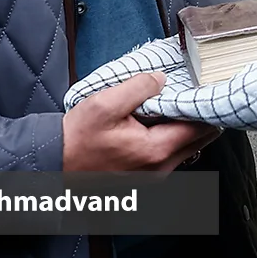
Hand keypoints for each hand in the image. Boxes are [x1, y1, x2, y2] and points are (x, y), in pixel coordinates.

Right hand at [62, 73, 219, 172]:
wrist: (53, 164)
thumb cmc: (76, 139)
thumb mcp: (105, 104)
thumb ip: (139, 87)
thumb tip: (162, 80)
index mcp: (156, 150)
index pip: (201, 127)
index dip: (203, 105)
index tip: (201, 88)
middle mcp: (161, 168)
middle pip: (200, 139)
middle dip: (197, 115)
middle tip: (188, 95)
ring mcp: (154, 176)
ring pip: (187, 147)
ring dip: (184, 127)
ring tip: (170, 107)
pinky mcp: (146, 177)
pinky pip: (171, 155)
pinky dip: (171, 138)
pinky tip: (156, 123)